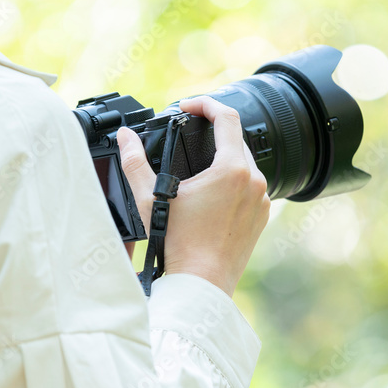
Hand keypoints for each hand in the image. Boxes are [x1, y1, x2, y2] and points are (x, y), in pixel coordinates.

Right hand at [116, 96, 270, 296]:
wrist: (201, 284)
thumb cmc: (179, 245)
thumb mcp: (150, 198)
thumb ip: (135, 162)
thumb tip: (126, 137)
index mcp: (232, 169)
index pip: (227, 117)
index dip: (206, 104)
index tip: (189, 106)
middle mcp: (254, 181)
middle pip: (236, 139)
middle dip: (213, 131)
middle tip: (190, 132)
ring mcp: (262, 200)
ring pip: (245, 164)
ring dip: (224, 157)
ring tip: (199, 164)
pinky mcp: (261, 216)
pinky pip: (250, 187)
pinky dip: (233, 182)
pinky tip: (212, 192)